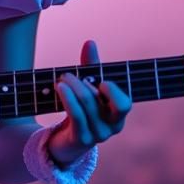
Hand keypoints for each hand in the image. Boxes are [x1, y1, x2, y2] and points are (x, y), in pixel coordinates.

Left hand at [46, 40, 130, 166]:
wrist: (66, 140)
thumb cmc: (82, 110)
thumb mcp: (88, 87)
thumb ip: (90, 67)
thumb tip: (90, 42)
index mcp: (119, 115)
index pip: (124, 104)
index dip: (112, 91)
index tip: (100, 80)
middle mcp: (113, 127)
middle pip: (101, 100)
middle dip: (84, 83)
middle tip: (68, 75)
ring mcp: (98, 135)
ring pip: (87, 105)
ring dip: (72, 88)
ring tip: (61, 79)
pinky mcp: (82, 139)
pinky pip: (76, 115)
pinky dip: (68, 98)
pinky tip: (60, 87)